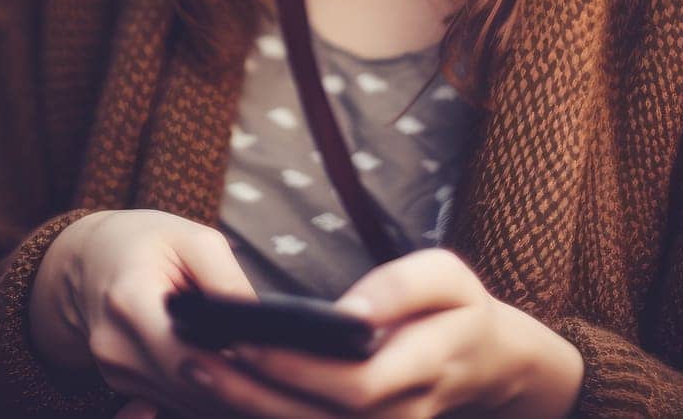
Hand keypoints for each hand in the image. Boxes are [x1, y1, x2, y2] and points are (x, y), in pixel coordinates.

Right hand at [28, 209, 259, 417]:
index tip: (267, 359)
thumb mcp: (193, 240)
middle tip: (273, 369)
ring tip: (251, 366)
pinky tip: (220, 370)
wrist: (89, 258)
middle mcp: (115, 346)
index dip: (234, 366)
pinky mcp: (120, 385)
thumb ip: (228, 282)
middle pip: (191, 389)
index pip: (188, 358)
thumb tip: (261, 331)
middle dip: (237, 384)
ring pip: (187, 403)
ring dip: (223, 393)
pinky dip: (202, 393)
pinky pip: (175, 403)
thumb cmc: (145, 242)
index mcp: (130, 301)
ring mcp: (114, 371)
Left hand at [166, 247, 584, 417]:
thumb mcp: (448, 277)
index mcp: (427, 365)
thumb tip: (351, 312)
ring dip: (248, 408)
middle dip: (254, 391)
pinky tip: (221, 391)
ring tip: (194, 371)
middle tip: (196, 356)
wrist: (487, 362)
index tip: (246, 341)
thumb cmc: (458, 307)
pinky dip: (262, 414)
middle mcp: (403, 413)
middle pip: (321, 416)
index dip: (299, 368)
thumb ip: (402, 287)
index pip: (356, 381)